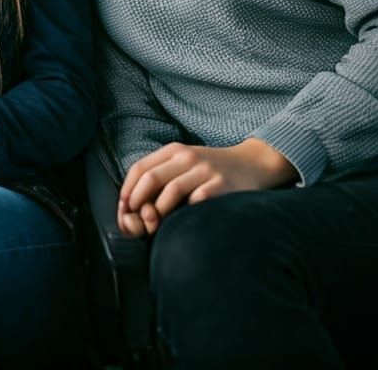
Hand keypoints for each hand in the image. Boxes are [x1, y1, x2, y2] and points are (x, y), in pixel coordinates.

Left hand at [117, 139, 296, 237]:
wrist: (254, 164)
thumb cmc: (212, 170)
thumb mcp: (185, 163)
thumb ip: (163, 176)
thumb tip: (134, 205)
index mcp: (174, 151)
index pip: (140, 168)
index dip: (127, 190)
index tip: (124, 210)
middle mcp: (188, 157)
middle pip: (151, 178)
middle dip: (138, 203)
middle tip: (136, 222)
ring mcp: (206, 171)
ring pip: (171, 191)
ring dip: (158, 212)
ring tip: (155, 226)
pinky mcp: (222, 186)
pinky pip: (197, 201)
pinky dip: (185, 214)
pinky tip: (182, 224)